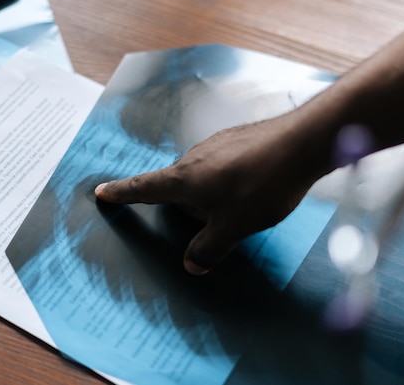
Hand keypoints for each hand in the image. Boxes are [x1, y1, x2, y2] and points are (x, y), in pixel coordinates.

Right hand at [95, 114, 326, 274]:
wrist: (301, 143)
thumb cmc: (262, 186)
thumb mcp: (234, 227)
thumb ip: (209, 249)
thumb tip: (192, 263)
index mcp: (184, 179)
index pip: (143, 188)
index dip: (121, 193)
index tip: (101, 191)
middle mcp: (195, 157)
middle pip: (178, 186)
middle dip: (188, 207)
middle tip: (215, 222)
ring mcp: (217, 144)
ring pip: (202, 176)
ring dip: (211, 194)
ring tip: (242, 205)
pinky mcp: (238, 139)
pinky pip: (222, 164)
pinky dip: (229, 180)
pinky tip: (254, 186)